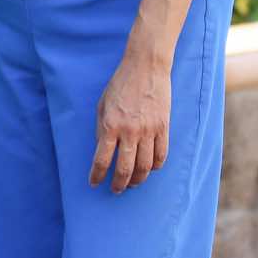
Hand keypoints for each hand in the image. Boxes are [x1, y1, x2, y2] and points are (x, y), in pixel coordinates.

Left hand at [90, 48, 170, 192]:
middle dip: (118, 184)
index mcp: (110, 125)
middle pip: (125, 169)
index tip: (94, 183)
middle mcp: (129, 131)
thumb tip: (103, 151)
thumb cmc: (120, 85)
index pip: (101, 160)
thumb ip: (102, 129)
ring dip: (138, 179)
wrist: (145, 68)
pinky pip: (161, 155)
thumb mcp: (102, 105)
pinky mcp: (163, 127)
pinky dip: (155, 166)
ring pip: (145, 166)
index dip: (96, 175)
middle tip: (115, 190)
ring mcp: (148, 130)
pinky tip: (150, 168)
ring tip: (132, 183)